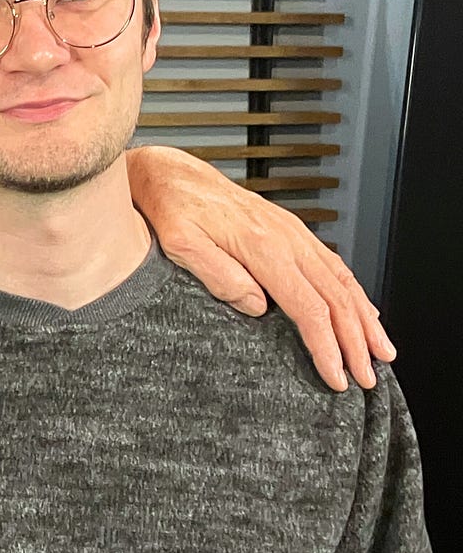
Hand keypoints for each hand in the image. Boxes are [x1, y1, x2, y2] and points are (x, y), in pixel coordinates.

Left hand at [126, 145, 393, 391]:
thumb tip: (257, 308)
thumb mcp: (181, 245)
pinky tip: (363, 310)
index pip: (308, 307)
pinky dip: (354, 292)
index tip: (336, 377)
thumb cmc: (171, 209)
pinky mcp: (289, 230)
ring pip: (342, 281)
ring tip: (380, 352)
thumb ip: (220, 276)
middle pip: (336, 298)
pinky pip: (332, 265)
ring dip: (365, 319)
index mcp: (263, 247)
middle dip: (356, 342)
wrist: (171, 174)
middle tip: (367, 378)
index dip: (327, 346)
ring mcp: (292, 232)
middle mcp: (287, 238)